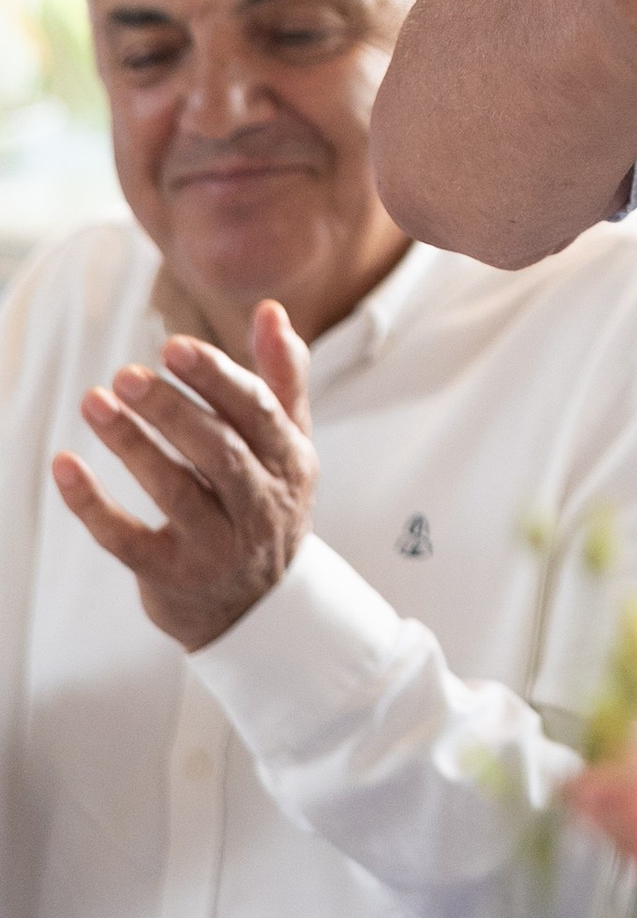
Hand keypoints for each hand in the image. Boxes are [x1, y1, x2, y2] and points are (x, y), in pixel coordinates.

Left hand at [53, 300, 323, 649]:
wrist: (258, 609)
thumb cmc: (265, 504)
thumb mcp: (286, 445)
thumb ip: (281, 378)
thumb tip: (271, 309)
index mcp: (290, 462)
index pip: (258, 412)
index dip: (217, 378)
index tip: (173, 348)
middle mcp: (260, 505)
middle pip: (217, 452)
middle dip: (171, 410)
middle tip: (127, 374)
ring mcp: (217, 546)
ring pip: (174, 491)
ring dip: (131, 445)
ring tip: (94, 402)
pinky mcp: (172, 577)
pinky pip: (128, 540)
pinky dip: (94, 505)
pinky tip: (66, 467)